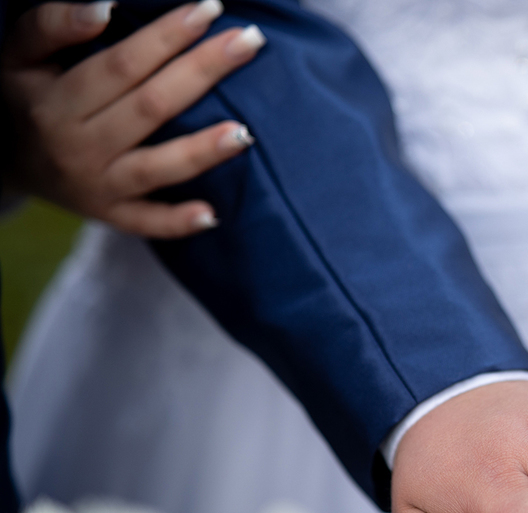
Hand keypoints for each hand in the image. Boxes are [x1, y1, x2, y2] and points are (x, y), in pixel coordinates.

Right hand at [1, 0, 264, 236]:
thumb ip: (51, 25)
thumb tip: (103, 9)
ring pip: (157, 167)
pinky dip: (177, 222)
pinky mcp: (111, 214)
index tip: (209, 9)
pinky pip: (146, 223)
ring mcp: (98, 185)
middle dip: (203, 71)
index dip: (168, 35)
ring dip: (202, 151)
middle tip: (250, 41)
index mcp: (58, 100)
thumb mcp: (20, 55)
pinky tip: (211, 215)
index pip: (123, 64)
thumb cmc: (27, 96)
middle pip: (152, 106)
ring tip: (245, 131)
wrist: (9, 162)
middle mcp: (79, 145)